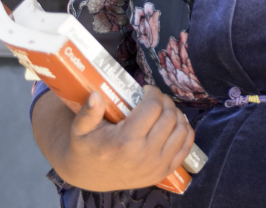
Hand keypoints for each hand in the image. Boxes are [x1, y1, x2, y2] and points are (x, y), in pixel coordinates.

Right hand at [33, 86, 194, 191]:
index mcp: (125, 142)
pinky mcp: (163, 172)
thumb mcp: (80, 129)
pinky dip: (185, 132)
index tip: (146, 89)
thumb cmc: (86, 148)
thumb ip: (89, 112)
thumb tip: (96, 94)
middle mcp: (144, 155)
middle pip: (169, 117)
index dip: (153, 93)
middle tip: (155, 98)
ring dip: (176, 115)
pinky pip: (185, 148)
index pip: (153, 107)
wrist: (90, 176)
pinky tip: (175, 123)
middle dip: (165, 101)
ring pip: (181, 130)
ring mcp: (156, 166)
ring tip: (164, 109)